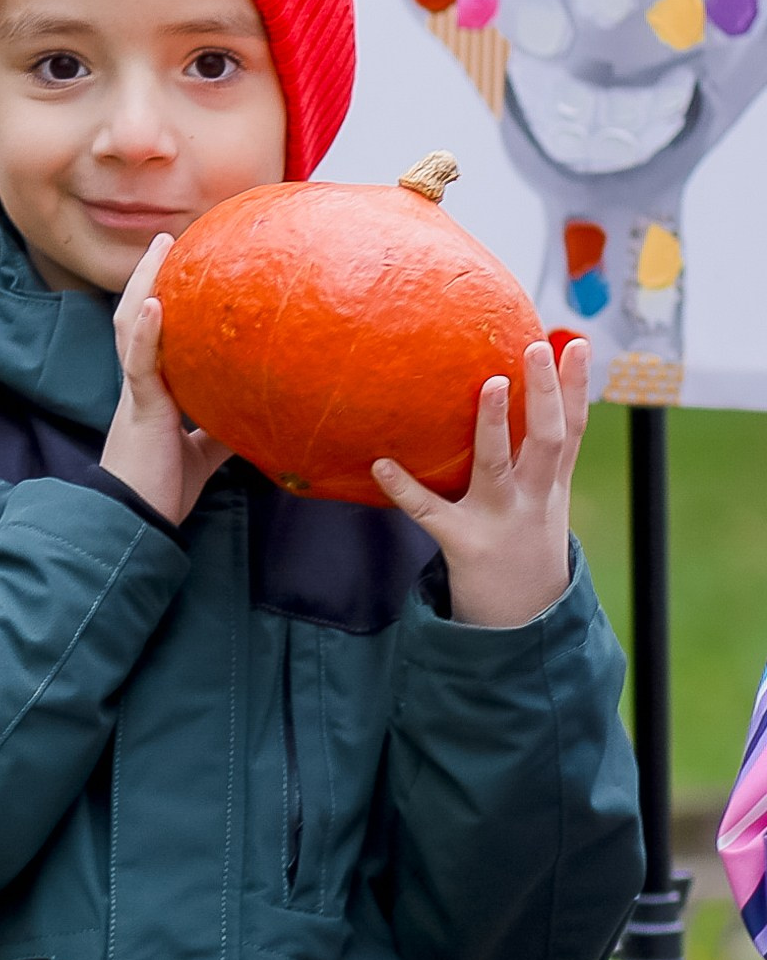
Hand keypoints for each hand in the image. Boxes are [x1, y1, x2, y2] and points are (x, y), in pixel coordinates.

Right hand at [100, 234, 232, 524]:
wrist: (137, 519)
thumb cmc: (162, 489)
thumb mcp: (204, 453)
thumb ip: (222, 427)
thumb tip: (259, 412)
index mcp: (152, 392)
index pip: (153, 334)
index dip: (159, 299)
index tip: (176, 265)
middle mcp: (140, 383)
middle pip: (136, 316)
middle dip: (149, 276)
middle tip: (166, 239)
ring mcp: (137, 393)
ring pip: (131, 327)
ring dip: (144, 285)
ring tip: (158, 251)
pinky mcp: (140, 408)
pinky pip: (138, 363)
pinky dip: (145, 331)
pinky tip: (153, 304)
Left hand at [373, 338, 587, 628]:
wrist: (522, 615)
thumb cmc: (525, 537)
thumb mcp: (545, 496)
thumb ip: (538, 452)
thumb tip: (517, 388)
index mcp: (552, 482)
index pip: (572, 427)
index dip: (577, 386)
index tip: (574, 343)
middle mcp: (533, 496)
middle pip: (548, 438)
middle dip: (546, 393)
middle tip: (535, 347)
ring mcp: (498, 518)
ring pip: (497, 466)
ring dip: (494, 425)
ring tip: (488, 384)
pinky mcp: (462, 541)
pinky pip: (430, 511)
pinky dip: (405, 488)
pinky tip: (381, 463)